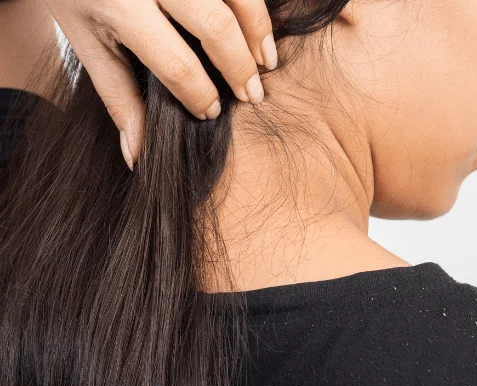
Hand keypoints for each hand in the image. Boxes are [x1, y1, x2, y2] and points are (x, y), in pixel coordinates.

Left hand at [44, 0, 276, 167]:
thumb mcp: (86, 42)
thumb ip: (117, 96)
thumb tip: (137, 155)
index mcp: (119, 6)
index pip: (176, 62)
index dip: (200, 93)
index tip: (210, 111)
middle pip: (215, 27)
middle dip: (239, 67)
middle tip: (252, 96)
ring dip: (259, 32)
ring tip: (266, 63)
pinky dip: (254, 6)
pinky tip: (260, 30)